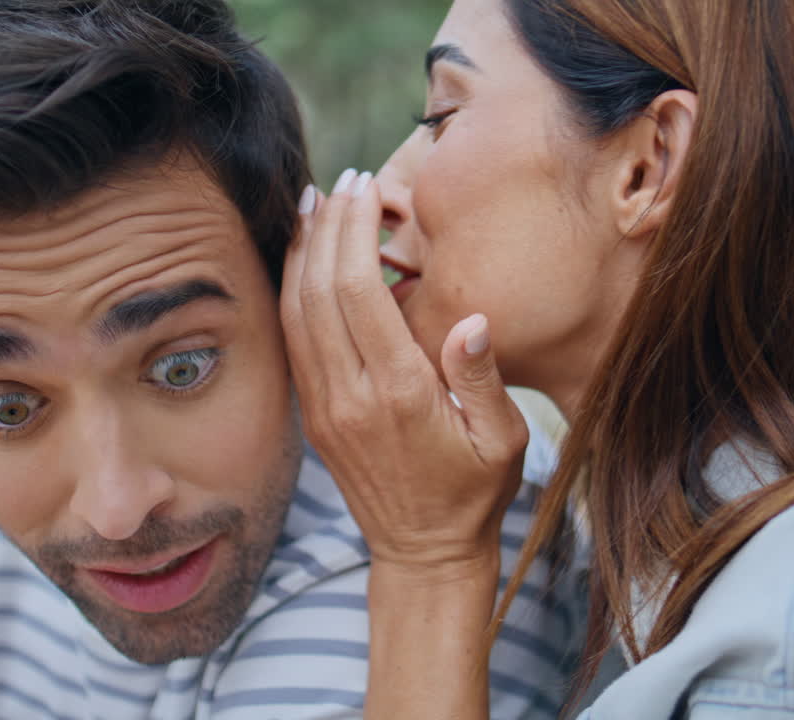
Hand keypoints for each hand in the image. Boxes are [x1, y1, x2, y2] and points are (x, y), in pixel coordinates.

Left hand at [281, 169, 530, 572]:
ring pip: (295, 312)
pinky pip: (293, 341)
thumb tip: (472, 320)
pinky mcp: (315, 414)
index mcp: (399, 392)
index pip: (359, 291)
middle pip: (319, 291)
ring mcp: (324, 406)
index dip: (355, 231)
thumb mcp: (501, 441)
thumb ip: (482, 379)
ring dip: (302, 253)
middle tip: (343, 181)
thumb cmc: (473, 492)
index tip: (366, 188)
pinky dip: (292, 291)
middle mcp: (351, 395)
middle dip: (327, 227)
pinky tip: (303, 260)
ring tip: (314, 204)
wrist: (423, 551)